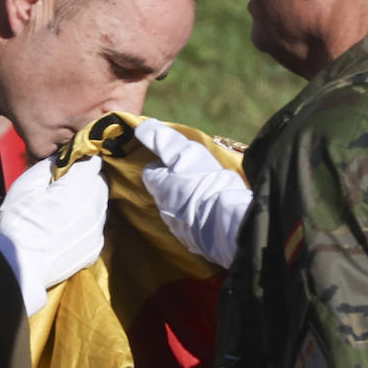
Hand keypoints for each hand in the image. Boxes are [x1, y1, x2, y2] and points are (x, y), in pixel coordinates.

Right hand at [0, 155, 107, 315]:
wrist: (19, 267)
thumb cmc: (18, 224)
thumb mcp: (25, 186)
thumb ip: (48, 166)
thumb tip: (61, 159)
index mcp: (78, 189)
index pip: (93, 163)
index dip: (81, 160)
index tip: (70, 165)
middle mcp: (94, 208)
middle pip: (100, 182)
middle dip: (86, 179)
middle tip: (65, 186)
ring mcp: (97, 230)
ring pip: (100, 204)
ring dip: (89, 199)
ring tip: (66, 208)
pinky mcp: (96, 247)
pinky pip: (96, 225)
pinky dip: (87, 220)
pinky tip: (68, 227)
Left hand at [134, 118, 250, 266]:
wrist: (225, 222)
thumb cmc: (204, 182)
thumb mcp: (184, 152)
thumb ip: (162, 140)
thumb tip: (142, 126)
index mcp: (158, 186)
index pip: (150, 171)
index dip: (163, 165)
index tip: (178, 161)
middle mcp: (162, 208)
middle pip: (162, 191)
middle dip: (174, 184)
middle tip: (194, 176)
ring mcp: (177, 227)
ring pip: (175, 209)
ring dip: (186, 201)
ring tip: (205, 194)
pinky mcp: (192, 241)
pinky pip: (190, 226)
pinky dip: (197, 218)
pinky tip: (210, 212)